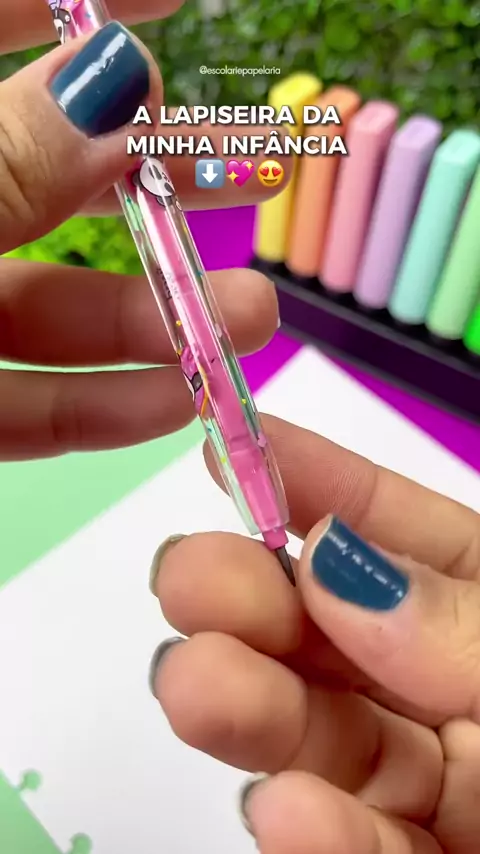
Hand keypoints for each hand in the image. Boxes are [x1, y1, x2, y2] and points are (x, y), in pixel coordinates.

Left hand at [0, 0, 286, 459]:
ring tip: (255, 312)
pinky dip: (106, 404)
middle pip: (48, 178)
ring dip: (158, 314)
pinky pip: (31, 404)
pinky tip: (180, 394)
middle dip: (155, 177)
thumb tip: (122, 79)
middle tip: (250, 171)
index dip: (75, 1)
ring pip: (50, 308)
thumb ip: (9, 161)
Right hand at [150, 415, 479, 853]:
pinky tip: (281, 808)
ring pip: (328, 739)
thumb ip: (460, 624)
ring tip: (195, 685)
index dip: (316, 483)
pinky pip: (368, 853)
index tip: (235, 446)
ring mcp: (438, 784)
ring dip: (255, 711)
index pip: (401, 532)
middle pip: (336, 635)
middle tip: (186, 577)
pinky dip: (322, 836)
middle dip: (256, 599)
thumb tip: (335, 556)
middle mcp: (452, 683)